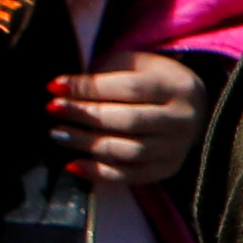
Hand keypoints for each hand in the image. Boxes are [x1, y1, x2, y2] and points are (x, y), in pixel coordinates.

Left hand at [53, 53, 204, 186]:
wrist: (190, 106)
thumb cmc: (150, 80)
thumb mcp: (133, 66)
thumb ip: (103, 76)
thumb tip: (61, 92)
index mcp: (178, 87)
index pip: (130, 89)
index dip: (90, 88)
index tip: (55, 86)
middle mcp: (183, 120)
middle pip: (129, 121)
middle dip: (86, 115)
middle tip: (53, 109)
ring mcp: (177, 147)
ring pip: (128, 150)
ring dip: (87, 143)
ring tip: (58, 134)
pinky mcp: (167, 168)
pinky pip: (131, 176)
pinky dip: (99, 174)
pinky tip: (73, 165)